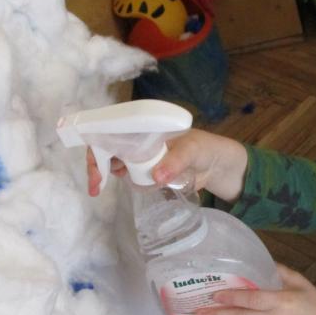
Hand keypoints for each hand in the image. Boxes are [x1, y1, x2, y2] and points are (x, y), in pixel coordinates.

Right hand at [86, 129, 248, 200]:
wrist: (218, 166)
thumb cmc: (205, 148)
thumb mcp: (193, 151)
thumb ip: (176, 161)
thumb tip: (156, 176)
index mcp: (145, 126)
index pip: (113, 129)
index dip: (99, 145)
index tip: (96, 167)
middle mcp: (140, 139)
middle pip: (109, 148)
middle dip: (98, 166)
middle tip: (96, 188)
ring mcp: (143, 156)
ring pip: (117, 164)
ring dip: (111, 175)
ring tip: (106, 187)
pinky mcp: (149, 172)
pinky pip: (132, 177)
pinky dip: (130, 182)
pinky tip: (140, 186)